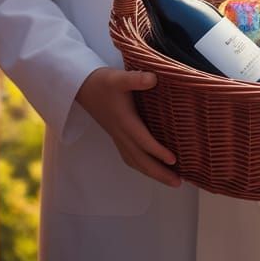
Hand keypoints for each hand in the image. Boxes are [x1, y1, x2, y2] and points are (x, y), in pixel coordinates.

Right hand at [75, 67, 180, 187]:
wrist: (80, 87)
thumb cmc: (101, 82)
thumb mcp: (118, 77)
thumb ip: (135, 79)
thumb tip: (153, 78)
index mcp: (125, 121)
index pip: (143, 141)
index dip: (158, 151)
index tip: (174, 160)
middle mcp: (121, 133)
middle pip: (141, 159)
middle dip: (159, 172)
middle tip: (179, 183)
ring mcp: (118, 137)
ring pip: (136, 161)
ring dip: (153, 173)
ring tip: (171, 180)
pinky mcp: (117, 136)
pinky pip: (130, 157)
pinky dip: (142, 166)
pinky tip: (151, 168)